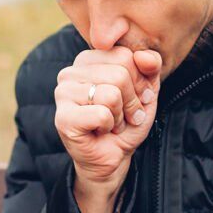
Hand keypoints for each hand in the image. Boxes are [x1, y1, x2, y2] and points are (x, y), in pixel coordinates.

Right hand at [53, 47, 162, 212]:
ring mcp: (62, 94)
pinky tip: (101, 131)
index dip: (139, 81)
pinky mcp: (63, 118)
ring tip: (111, 123)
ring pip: (111, 94)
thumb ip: (150, 67)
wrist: (113, 157)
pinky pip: (102, 114)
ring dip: (120, 116)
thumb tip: (143, 55)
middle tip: (123, 115)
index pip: (124, 56)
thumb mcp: (146, 90)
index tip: (134, 98)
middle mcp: (69, 72)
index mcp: (87, 60)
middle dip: (131, 101)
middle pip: (119, 73)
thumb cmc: (126, 122)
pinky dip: (109, 127)